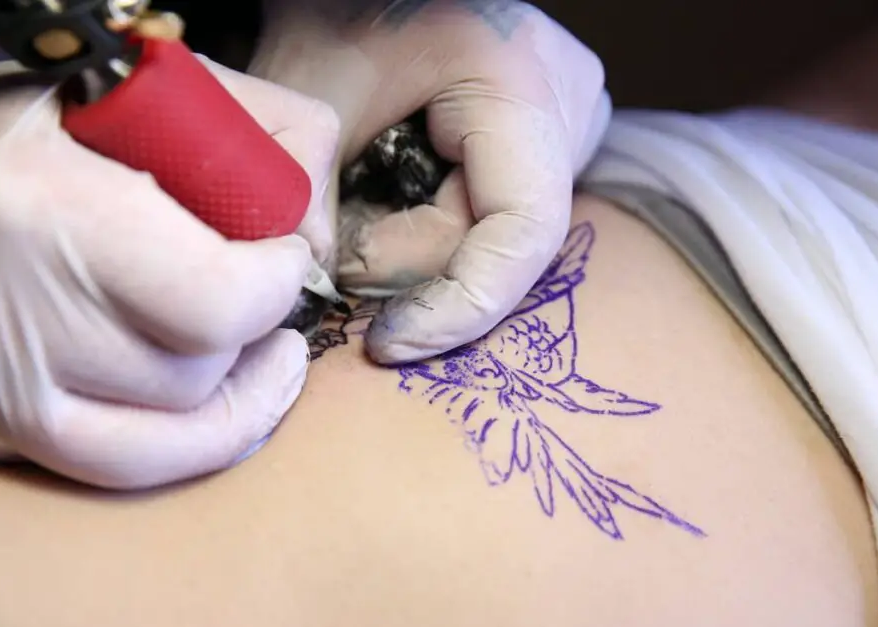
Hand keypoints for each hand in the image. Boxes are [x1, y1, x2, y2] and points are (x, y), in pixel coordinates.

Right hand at [0, 57, 338, 488]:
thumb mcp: (110, 82)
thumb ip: (240, 125)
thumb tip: (312, 222)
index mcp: (31, 201)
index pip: (215, 299)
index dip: (275, 282)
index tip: (281, 254)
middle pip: (195, 367)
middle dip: (252, 327)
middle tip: (256, 285)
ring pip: (168, 424)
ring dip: (224, 379)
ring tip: (240, 334)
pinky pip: (115, 468)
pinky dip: (190, 442)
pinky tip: (225, 402)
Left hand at [251, 0, 609, 362]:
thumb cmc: (342, 1)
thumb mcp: (310, 89)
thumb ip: (310, 192)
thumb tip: (317, 283)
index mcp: (524, 87)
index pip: (522, 235)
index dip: (457, 307)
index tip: (385, 342)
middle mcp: (567, 109)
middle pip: (496, 244)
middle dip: (406, 267)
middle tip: (333, 248)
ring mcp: (560, 124)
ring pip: (491, 238)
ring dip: (411, 246)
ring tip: (352, 205)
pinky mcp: (535, 138)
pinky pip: (490, 214)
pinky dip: (427, 226)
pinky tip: (384, 197)